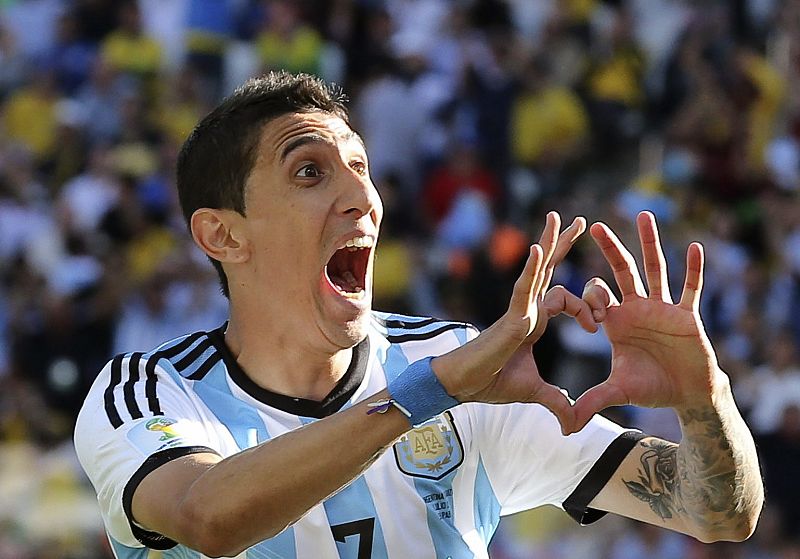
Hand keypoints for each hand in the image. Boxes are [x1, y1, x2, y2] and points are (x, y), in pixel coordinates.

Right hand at [433, 212, 594, 433]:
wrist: (464, 386)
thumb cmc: (491, 382)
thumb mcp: (535, 392)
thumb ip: (557, 402)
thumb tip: (574, 424)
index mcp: (534, 321)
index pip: (564, 299)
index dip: (585, 307)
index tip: (597, 326)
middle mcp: (527, 309)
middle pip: (549, 270)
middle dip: (564, 245)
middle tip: (579, 221)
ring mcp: (519, 310)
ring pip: (538, 270)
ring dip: (550, 243)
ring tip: (559, 217)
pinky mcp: (511, 317)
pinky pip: (524, 288)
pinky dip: (532, 269)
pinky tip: (539, 249)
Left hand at [570, 211, 721, 431]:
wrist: (686, 395)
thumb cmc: (652, 388)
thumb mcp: (617, 392)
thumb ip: (591, 402)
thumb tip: (565, 426)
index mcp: (616, 321)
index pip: (596, 295)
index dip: (588, 299)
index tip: (591, 319)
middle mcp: (638, 308)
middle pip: (622, 271)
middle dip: (610, 248)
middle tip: (595, 225)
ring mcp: (663, 308)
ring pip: (656, 269)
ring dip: (650, 243)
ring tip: (644, 215)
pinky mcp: (687, 315)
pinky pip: (691, 288)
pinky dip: (694, 270)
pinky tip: (695, 247)